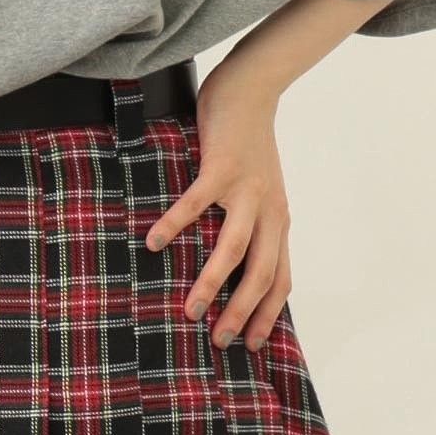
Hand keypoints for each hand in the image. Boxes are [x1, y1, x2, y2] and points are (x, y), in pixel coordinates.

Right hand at [143, 59, 291, 351]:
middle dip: (240, 312)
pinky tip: (154, 242)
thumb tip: (230, 260)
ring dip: (211, 282)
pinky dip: (175, 225)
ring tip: (190, 309)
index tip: (250, 344)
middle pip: (260, 274)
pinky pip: (196, 204)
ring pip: (233, 249)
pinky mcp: (222, 168)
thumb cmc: (248, 143)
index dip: (267, 315)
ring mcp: (247, 190)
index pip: (280, 279)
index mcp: (278, 221)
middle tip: (217, 341)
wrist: (251, 91)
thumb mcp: (260, 189)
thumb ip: (251, 221)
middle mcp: (269, 211)